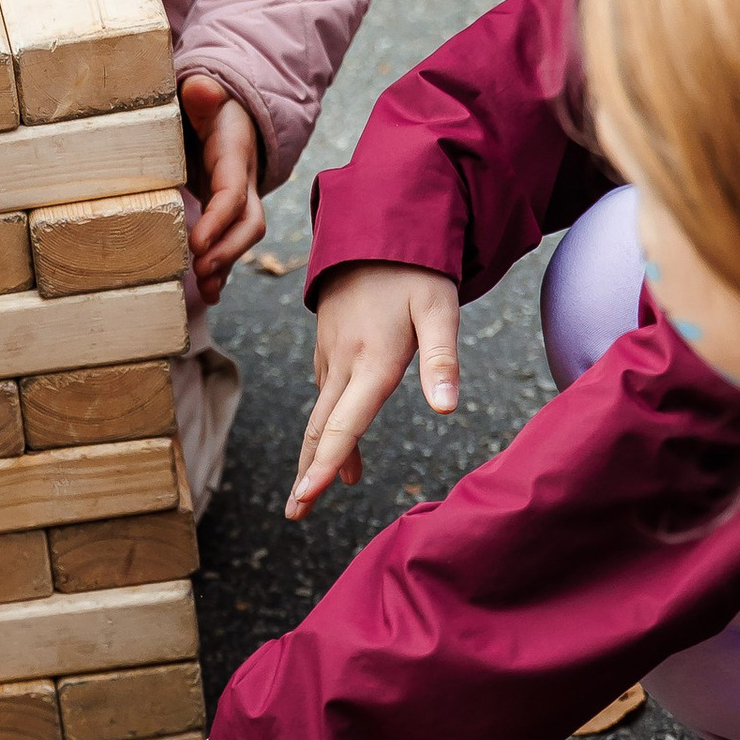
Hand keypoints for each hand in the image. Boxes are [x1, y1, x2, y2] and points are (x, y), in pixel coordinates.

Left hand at [178, 76, 264, 303]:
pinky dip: (223, 270)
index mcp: (234, 155)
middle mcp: (244, 181)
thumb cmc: (209, 106)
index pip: (232, 192)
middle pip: (248, 223)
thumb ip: (202, 94)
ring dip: (226, 266)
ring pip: (243, 238)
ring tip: (205, 290)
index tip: (196, 244)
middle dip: (228, 251)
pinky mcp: (230, 214)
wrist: (230, 113)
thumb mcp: (205, 96)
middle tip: (201, 271)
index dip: (219, 220)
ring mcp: (240, 200)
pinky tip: (210, 292)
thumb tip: (200, 88)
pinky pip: (231, 244)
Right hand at [288, 258, 461, 520]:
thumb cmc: (416, 269)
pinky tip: (339, 433)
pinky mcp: (328, 344)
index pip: (343, 426)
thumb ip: (443, 360)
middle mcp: (344, 362)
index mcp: (372, 361)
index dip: (324, 467)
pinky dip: (328, 421)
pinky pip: (325, 391)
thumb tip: (446, 409)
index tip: (304, 501)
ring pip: (321, 412)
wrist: (376, 225)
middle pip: (319, 429)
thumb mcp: (440, 309)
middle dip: (306, 475)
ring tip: (321, 487)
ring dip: (319, 452)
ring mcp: (331, 353)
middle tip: (294, 514)